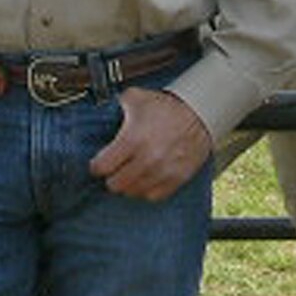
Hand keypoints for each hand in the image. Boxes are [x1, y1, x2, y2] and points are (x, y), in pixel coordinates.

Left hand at [90, 87, 212, 201]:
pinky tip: (144, 180)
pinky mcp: (176, 179)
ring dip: (128, 184)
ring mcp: (162, 172)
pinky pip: (153, 196)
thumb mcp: (136, 98)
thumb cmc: (168, 107)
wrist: (200, 114)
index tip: (98, 163)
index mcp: (132, 140)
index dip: (96, 166)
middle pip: (115, 184)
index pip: (101, 167)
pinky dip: (146, 190)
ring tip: (129, 174)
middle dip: (111, 176)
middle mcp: (146, 160)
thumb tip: (100, 111)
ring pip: (133, 192)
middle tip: (114, 169)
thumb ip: (114, 106)